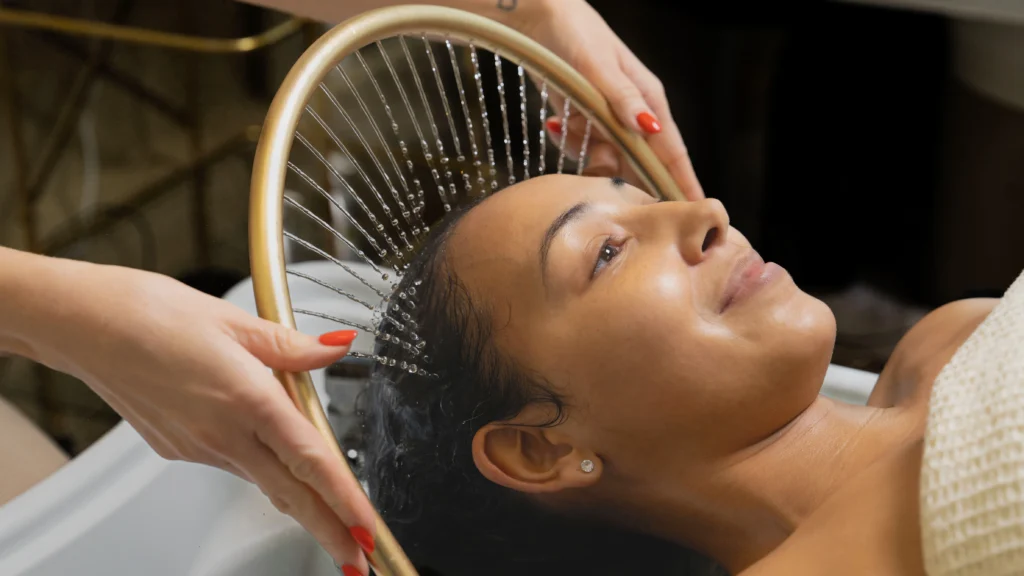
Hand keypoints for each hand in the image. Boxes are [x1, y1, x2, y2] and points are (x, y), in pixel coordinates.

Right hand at [22, 262, 375, 574]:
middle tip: (361, 560)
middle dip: (329, 531)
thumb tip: (337, 348)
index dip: (344, 501)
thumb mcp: (235, 321)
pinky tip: (263, 446)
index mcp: (247, 399)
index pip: (310, 461)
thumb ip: (291, 346)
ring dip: (296, 496)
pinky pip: (229, 460)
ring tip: (330, 508)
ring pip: (261, 476)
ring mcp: (196, 447)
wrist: (84, 324)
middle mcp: (222, 433)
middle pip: (289, 494)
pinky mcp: (175, 449)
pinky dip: (256, 460)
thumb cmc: (151, 313)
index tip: (366, 532)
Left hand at [516, 0, 703, 199]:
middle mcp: (634, 114)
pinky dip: (569, 139)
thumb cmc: (577, 36)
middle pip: (637, 163)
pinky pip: (582, 145)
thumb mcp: (599, 67)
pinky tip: (557, 121)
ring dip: (586, 152)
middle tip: (610, 191)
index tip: (696, 210)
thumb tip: (649, 128)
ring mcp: (609, 118)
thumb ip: (623, 100)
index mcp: (649, 101)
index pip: (672, 151)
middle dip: (622, 175)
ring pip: (605, 157)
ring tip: (572, 124)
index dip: (683, 182)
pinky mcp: (586, 118)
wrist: (541, 17)